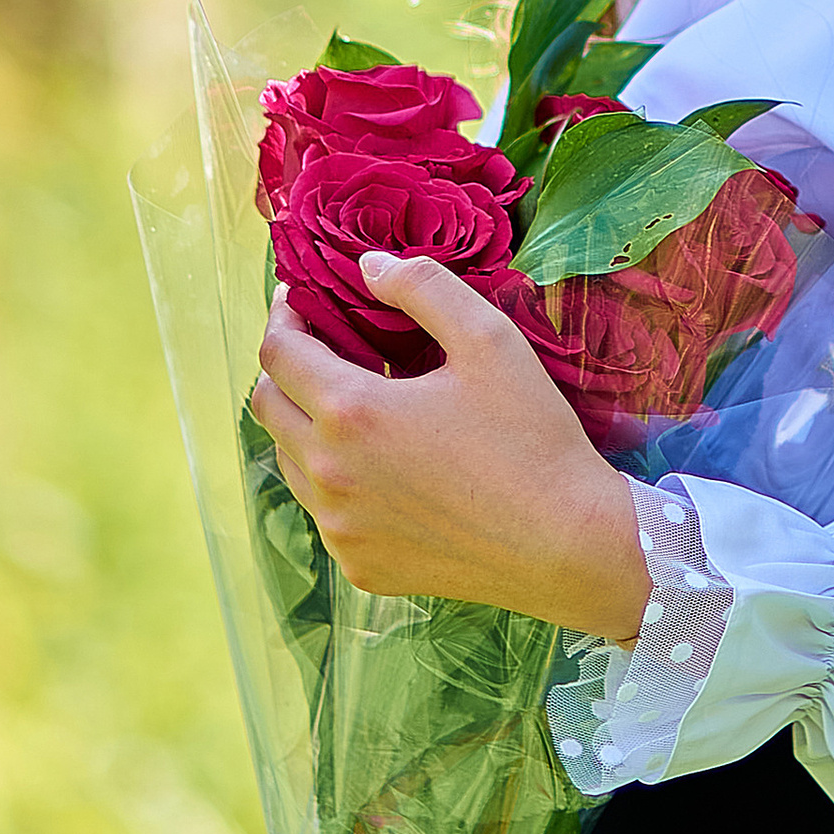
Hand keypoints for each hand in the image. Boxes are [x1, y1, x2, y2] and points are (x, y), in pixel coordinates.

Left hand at [249, 259, 652, 640]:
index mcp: (352, 413)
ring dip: (304, 424)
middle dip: (283, 367)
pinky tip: (382, 466)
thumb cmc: (531, 437)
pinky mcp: (359, 566)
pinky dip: (335, 480)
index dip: (283, 316)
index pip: (279, 353)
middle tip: (319, 346)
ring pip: (289, 462)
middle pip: (267, 407)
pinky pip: (324, 513)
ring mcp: (340, 529)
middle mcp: (330, 475)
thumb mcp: (488, 338)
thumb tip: (369, 267)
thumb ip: (422, 287)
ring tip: (351, 404)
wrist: (566, 544)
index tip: (299, 301)